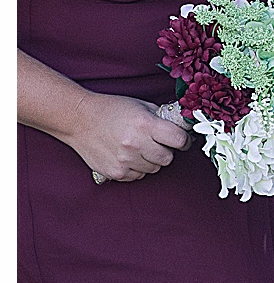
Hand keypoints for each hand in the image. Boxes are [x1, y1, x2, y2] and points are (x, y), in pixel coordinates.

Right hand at [72, 92, 188, 182]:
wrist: (80, 120)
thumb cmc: (112, 109)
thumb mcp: (141, 105)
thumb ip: (161, 117)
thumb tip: (179, 125)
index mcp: (145, 124)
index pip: (178, 140)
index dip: (185, 141)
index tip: (184, 140)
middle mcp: (135, 145)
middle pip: (167, 158)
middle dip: (167, 151)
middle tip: (160, 143)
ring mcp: (124, 161)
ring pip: (153, 169)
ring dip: (152, 160)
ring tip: (141, 148)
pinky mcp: (114, 173)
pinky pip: (137, 176)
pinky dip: (137, 168)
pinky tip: (129, 156)